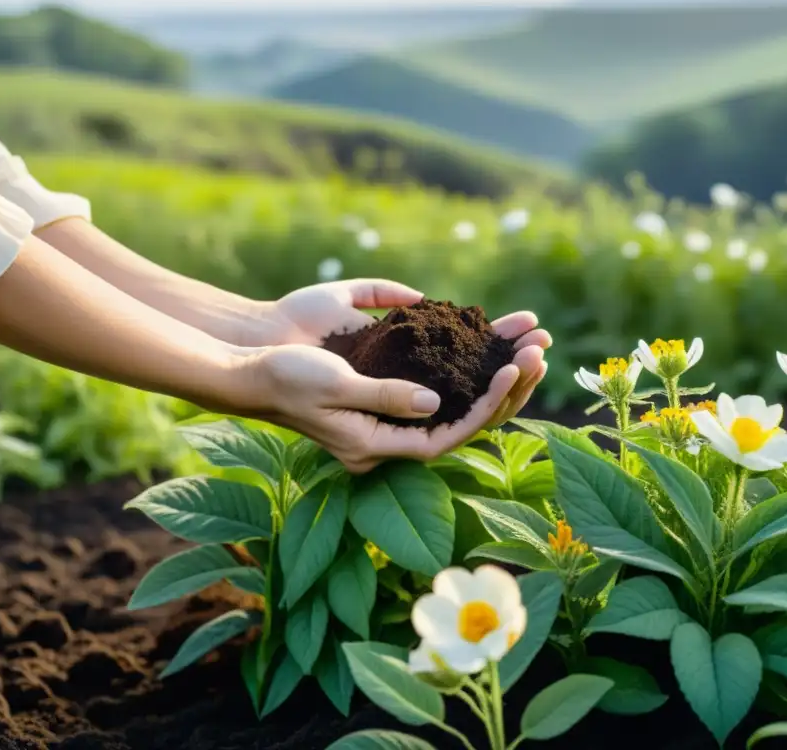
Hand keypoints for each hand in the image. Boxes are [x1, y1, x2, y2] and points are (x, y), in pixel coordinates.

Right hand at [257, 278, 551, 422]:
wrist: (247, 370)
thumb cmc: (284, 379)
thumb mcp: (335, 386)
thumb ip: (385, 398)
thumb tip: (437, 404)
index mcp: (374, 446)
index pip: (446, 437)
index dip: (485, 408)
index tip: (512, 372)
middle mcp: (386, 437)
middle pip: (459, 421)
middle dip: (503, 388)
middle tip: (538, 350)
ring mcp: (384, 418)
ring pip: (453, 403)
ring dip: (491, 373)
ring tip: (527, 340)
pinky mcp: (381, 394)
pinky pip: (435, 385)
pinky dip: (463, 365)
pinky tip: (487, 342)